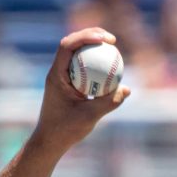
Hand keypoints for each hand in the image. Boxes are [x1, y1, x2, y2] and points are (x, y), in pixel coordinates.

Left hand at [33, 27, 131, 154]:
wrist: (50, 141)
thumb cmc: (65, 130)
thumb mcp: (89, 117)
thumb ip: (108, 103)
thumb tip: (126, 89)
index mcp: (56, 75)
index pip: (68, 45)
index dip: (86, 36)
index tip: (106, 39)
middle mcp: (57, 71)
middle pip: (72, 43)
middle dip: (91, 35)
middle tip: (112, 39)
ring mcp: (62, 76)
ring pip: (76, 53)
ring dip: (92, 46)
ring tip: (111, 47)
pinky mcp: (68, 83)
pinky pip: (82, 67)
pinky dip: (94, 63)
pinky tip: (109, 68)